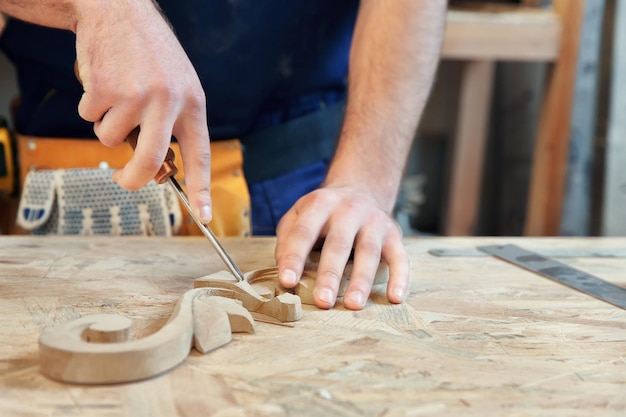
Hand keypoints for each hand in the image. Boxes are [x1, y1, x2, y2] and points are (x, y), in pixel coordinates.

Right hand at [74, 1, 211, 221]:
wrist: (120, 10)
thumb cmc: (151, 54)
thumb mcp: (178, 84)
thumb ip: (173, 122)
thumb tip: (158, 165)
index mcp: (192, 103)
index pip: (200, 154)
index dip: (202, 188)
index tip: (203, 214)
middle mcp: (167, 102)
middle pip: (148, 162)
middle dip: (132, 180)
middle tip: (124, 181)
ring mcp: (134, 96)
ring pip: (109, 138)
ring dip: (107, 124)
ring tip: (118, 93)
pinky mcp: (104, 90)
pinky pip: (89, 118)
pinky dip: (90, 105)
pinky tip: (103, 80)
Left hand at [275, 185, 409, 309]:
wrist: (361, 188)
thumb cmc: (324, 211)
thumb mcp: (300, 213)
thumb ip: (287, 238)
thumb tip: (284, 270)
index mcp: (320, 204)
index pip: (304, 232)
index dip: (294, 257)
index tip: (287, 282)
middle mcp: (349, 210)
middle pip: (339, 244)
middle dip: (330, 274)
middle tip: (323, 301)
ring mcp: (374, 221)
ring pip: (369, 252)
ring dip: (361, 280)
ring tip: (353, 304)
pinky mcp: (393, 234)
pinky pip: (400, 257)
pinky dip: (400, 278)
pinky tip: (395, 298)